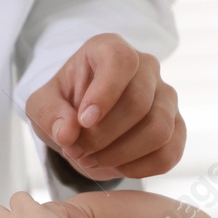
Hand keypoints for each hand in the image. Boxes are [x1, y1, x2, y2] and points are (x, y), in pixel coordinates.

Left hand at [25, 33, 185, 180]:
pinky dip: (140, 168)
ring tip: (91, 160)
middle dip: (103, 136)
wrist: (84, 125)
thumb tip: (68, 133)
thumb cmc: (64, 106)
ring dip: (120, 154)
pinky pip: (169, 153)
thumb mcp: (41, 105)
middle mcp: (146, 68)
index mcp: (110, 49)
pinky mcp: (176, 127)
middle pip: (139, 102)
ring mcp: (166, 97)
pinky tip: (115, 166)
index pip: (121, 60)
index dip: (105, 93)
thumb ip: (48, 114)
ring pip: (159, 129)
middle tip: (75, 151)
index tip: (84, 121)